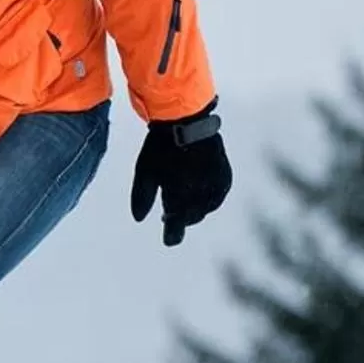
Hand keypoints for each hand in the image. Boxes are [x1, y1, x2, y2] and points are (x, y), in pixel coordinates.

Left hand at [130, 100, 231, 246]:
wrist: (186, 121)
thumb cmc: (160, 147)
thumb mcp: (144, 172)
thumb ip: (142, 197)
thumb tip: (139, 219)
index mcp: (180, 194)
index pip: (177, 224)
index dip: (172, 234)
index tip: (169, 241)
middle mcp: (201, 193)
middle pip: (191, 217)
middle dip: (180, 218)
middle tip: (167, 218)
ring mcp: (216, 185)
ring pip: (205, 208)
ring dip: (194, 209)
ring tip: (181, 205)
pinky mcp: (225, 175)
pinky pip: (217, 196)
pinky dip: (207, 200)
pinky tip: (199, 196)